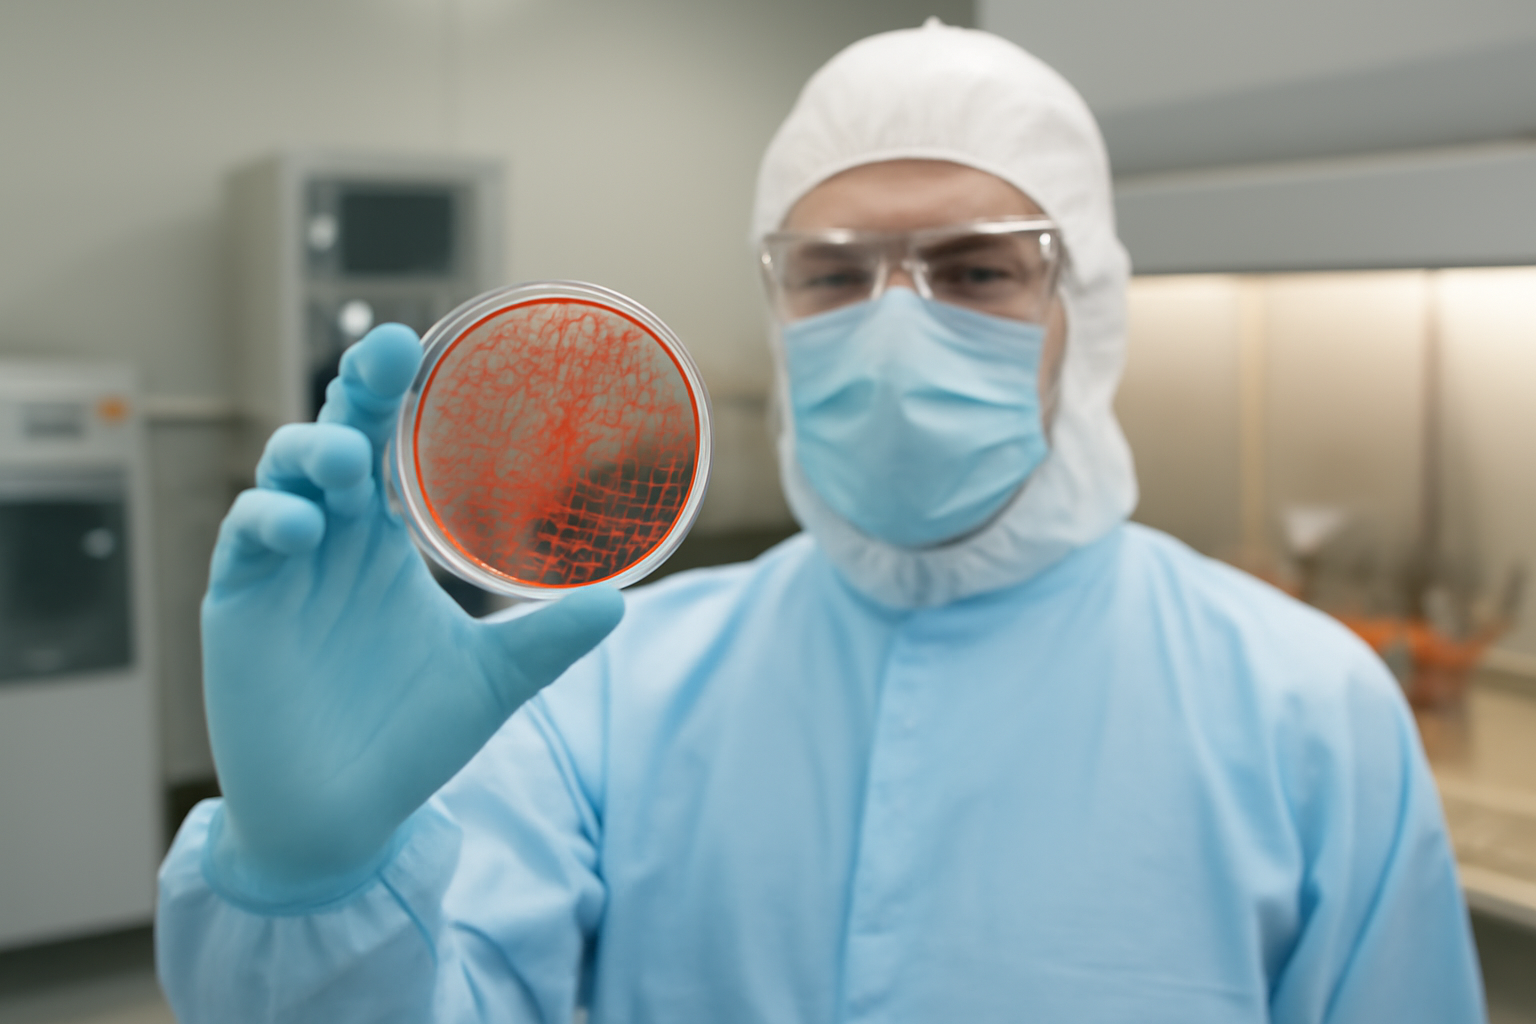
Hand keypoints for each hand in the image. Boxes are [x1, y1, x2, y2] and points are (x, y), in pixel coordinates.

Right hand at [201, 324, 623, 903]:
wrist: (346, 819)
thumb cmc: (411, 738)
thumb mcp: (494, 682)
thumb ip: (550, 640)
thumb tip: (619, 601)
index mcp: (387, 543)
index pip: (389, 449)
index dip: (397, 396)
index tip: (424, 348)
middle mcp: (334, 540)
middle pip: (335, 438)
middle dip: (355, 392)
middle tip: (386, 354)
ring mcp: (283, 568)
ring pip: (283, 477)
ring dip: (309, 453)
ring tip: (345, 464)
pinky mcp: (240, 603)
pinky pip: (245, 540)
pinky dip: (269, 521)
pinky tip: (305, 531)